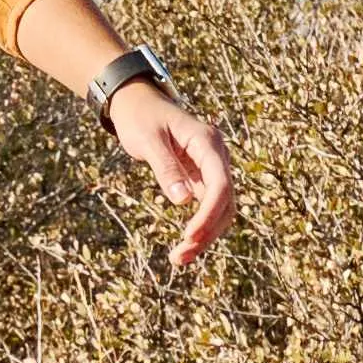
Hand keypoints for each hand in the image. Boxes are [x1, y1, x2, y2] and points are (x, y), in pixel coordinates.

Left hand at [112, 85, 237, 269]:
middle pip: (225, 201)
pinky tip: (186, 246)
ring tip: (179, 258)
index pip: (220, 184)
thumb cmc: (140, 117)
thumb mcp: (148, 140)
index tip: (189, 236)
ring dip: (205, 235)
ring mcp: (211, 167)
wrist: (137, 104)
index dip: (208, 214)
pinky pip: (209, 206)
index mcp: (207, 141)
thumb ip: (166, 168)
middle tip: (180, 257)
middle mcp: (216, 155)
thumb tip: (182, 201)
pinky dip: (200, 226)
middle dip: (207, 232)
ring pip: (220, 208)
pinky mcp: (202, 177)